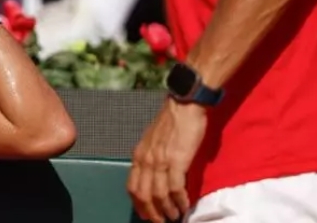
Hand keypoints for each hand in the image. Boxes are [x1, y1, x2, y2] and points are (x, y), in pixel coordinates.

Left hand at [128, 99, 206, 221]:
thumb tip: (156, 176)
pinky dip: (179, 200)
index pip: (132, 186)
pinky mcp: (176, 161)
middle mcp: (145, 160)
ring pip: (158, 195)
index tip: (146, 215)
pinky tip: (185, 205)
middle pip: (142, 195)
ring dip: (167, 210)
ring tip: (175, 217)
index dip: (139, 204)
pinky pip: (175, 188)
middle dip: (151, 213)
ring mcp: (160, 161)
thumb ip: (152, 157)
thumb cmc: (173, 121)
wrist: (184, 105)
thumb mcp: (153, 141)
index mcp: (139, 155)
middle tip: (160, 222)